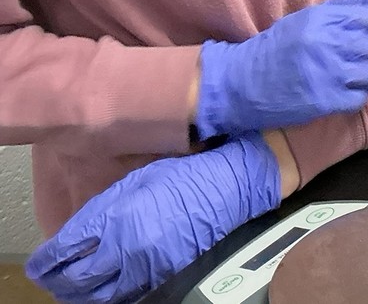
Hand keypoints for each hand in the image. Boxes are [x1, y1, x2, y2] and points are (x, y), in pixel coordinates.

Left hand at [25, 133, 279, 303]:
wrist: (228, 187)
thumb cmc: (184, 176)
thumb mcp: (137, 180)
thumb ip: (104, 207)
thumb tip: (77, 233)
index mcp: (118, 216)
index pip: (66, 249)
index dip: (47, 260)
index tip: (39, 263)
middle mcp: (126, 246)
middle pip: (76, 280)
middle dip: (58, 281)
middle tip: (50, 278)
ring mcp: (145, 266)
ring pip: (98, 297)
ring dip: (79, 295)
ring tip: (72, 290)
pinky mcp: (163, 276)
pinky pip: (125, 296)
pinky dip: (108, 297)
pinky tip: (103, 291)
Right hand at [196, 0, 367, 138]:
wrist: (241, 83)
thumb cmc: (278, 47)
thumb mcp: (308, 17)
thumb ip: (346, 4)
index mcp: (320, 19)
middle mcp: (324, 43)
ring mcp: (324, 73)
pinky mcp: (322, 101)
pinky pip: (360, 97)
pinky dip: (364, 93)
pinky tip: (356, 89)